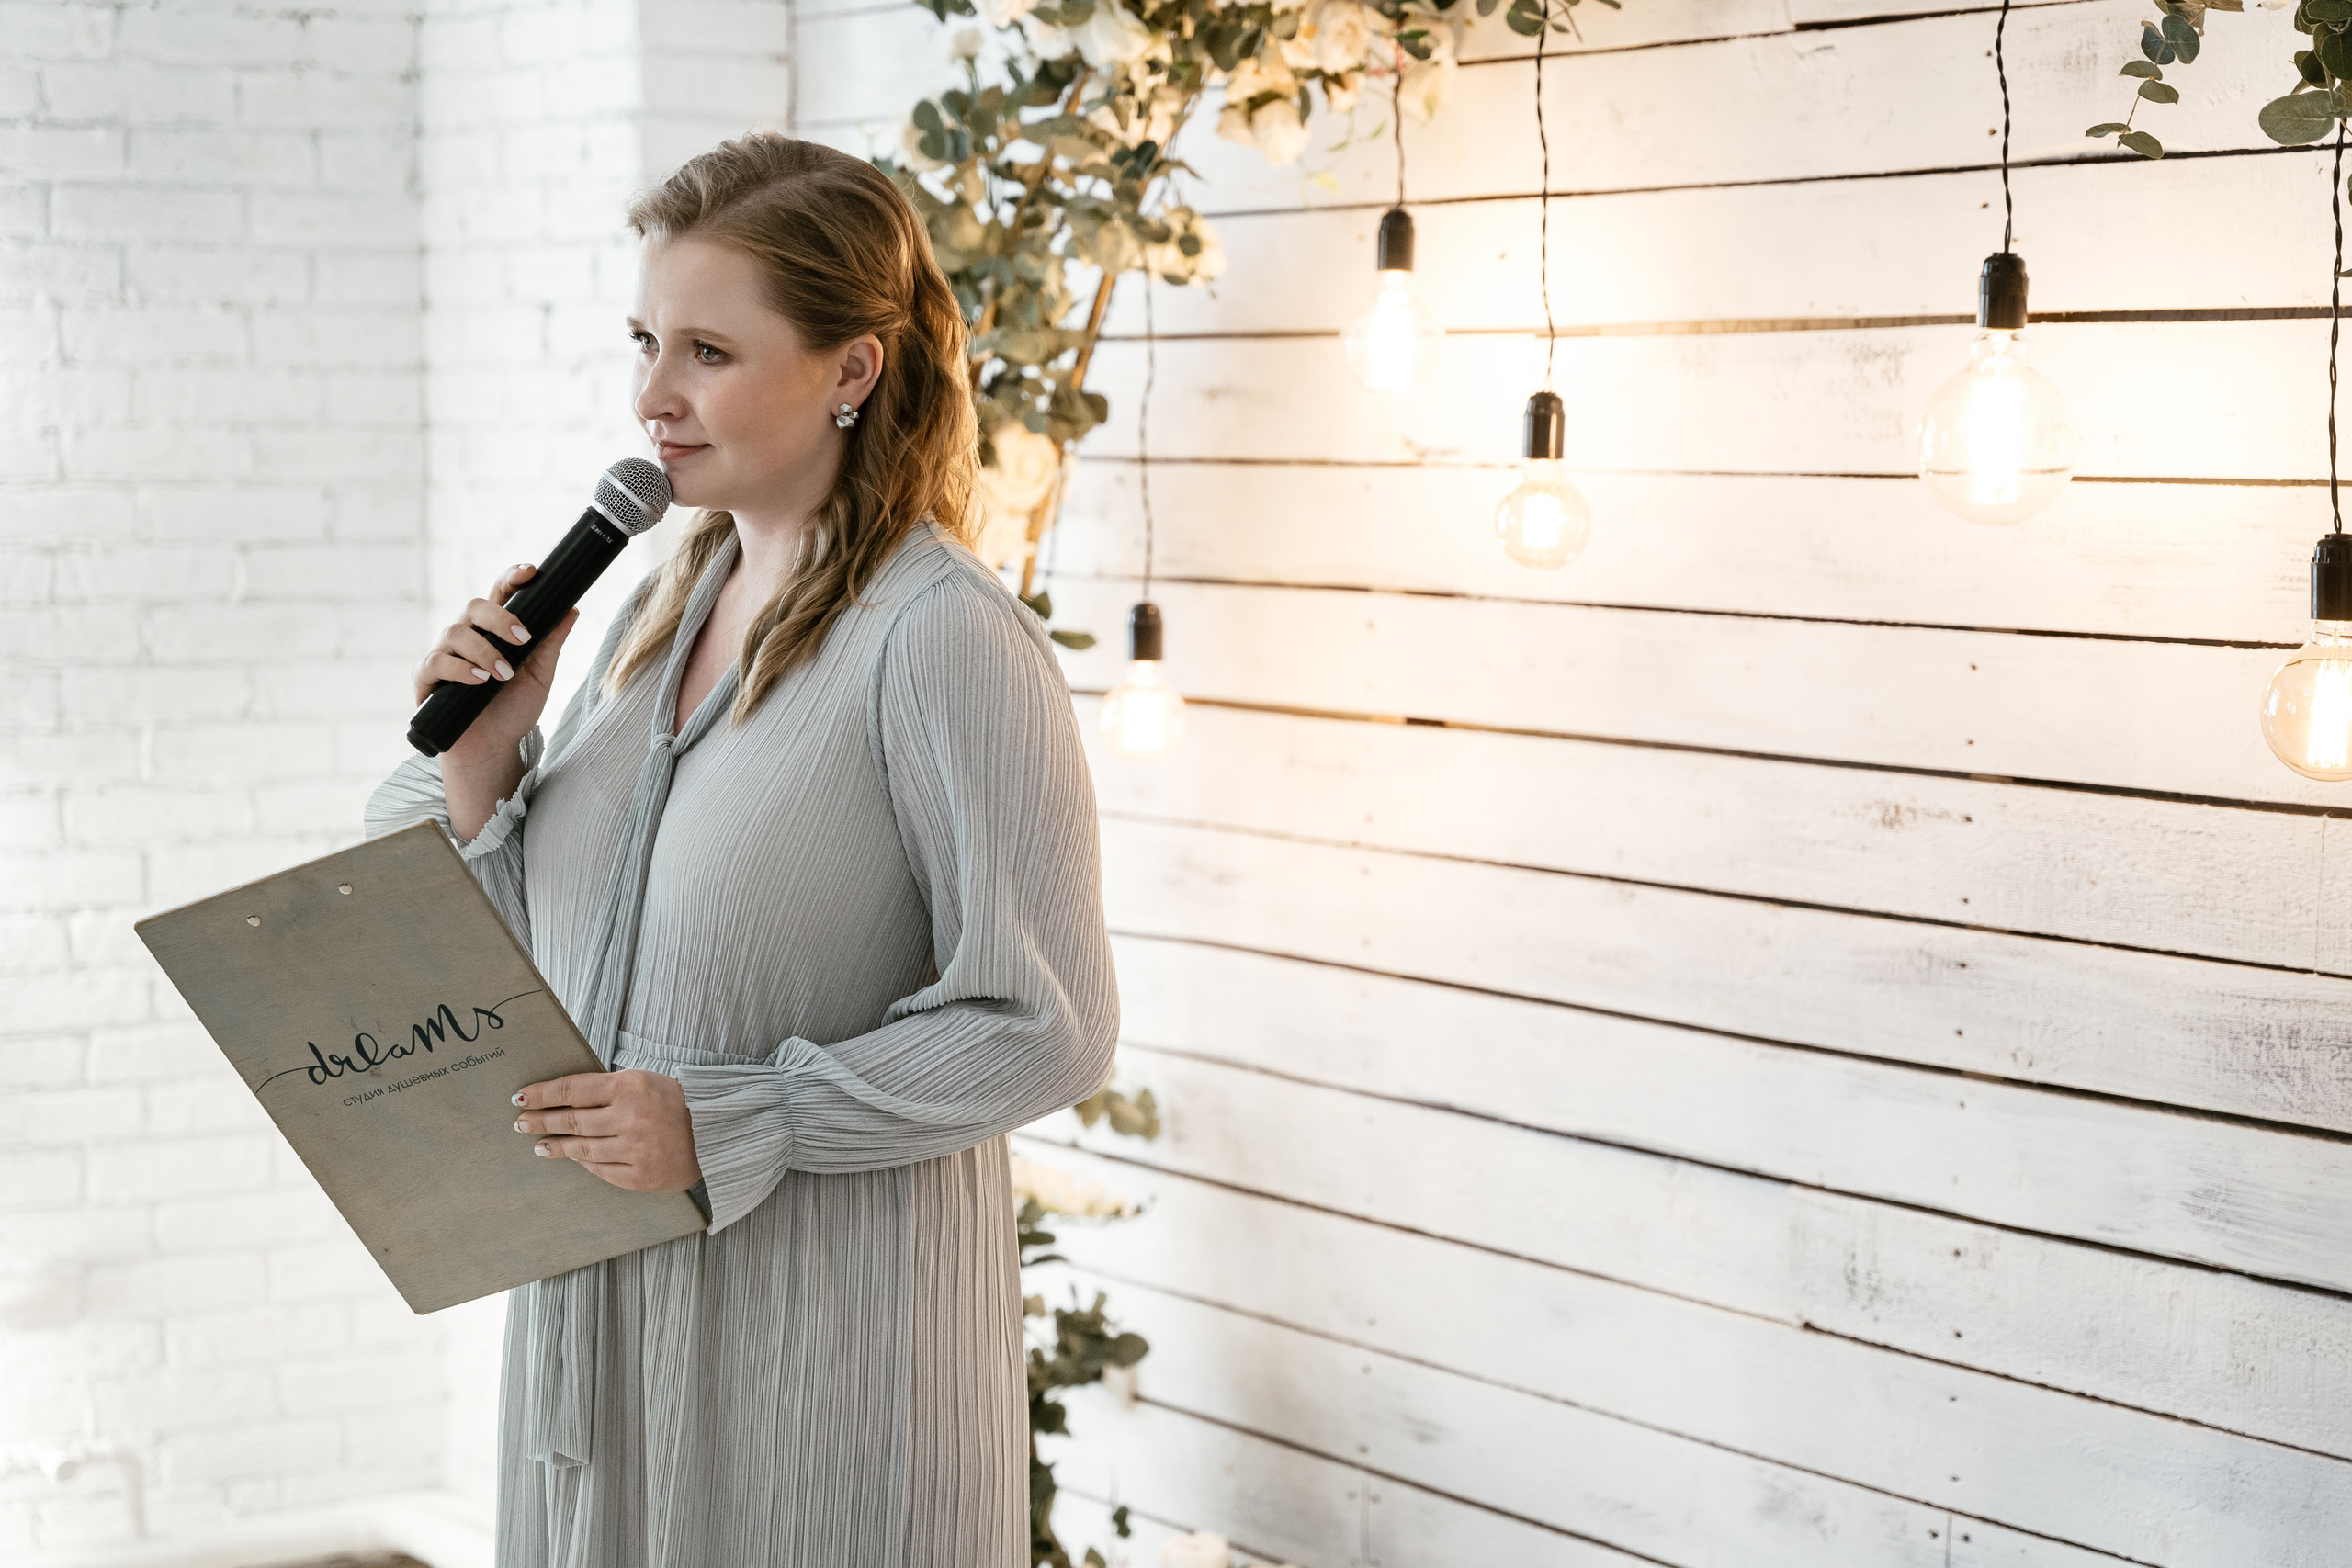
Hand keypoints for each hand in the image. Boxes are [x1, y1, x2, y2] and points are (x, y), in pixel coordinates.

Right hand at [411, 561, 581, 764]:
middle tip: (523, 640)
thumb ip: (551, 644)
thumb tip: (572, 609)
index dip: (511, 578)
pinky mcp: (426, 677)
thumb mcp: (540, 676)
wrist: (492, 748)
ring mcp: (444, 654)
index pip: (500, 594)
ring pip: (456, 633)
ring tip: (505, 674)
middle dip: (499, 618)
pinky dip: (461, 669)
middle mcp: (467, 635)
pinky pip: (436, 662)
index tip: (530, 573)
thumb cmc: (513, 709)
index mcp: (493, 629)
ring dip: (484, 652)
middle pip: (475, 606)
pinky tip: (480, 681)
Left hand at [511, 1070, 702, 1192]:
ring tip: (539, 1145)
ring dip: (556, 1146)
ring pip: (582, 1149)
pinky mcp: (640, 1176)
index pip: (572, 1089)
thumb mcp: (642, 1082)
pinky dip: (584, 1163)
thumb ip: (605, 1090)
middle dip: (540, 1121)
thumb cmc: (675, 1103)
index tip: (520, 1097)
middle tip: (520, 1122)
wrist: (716, 1133)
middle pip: (572, 1121)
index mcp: (630, 1087)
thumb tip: (559, 1100)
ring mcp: (636, 1150)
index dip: (542, 1094)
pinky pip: (600, 1170)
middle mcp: (631, 1118)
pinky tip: (571, 1157)